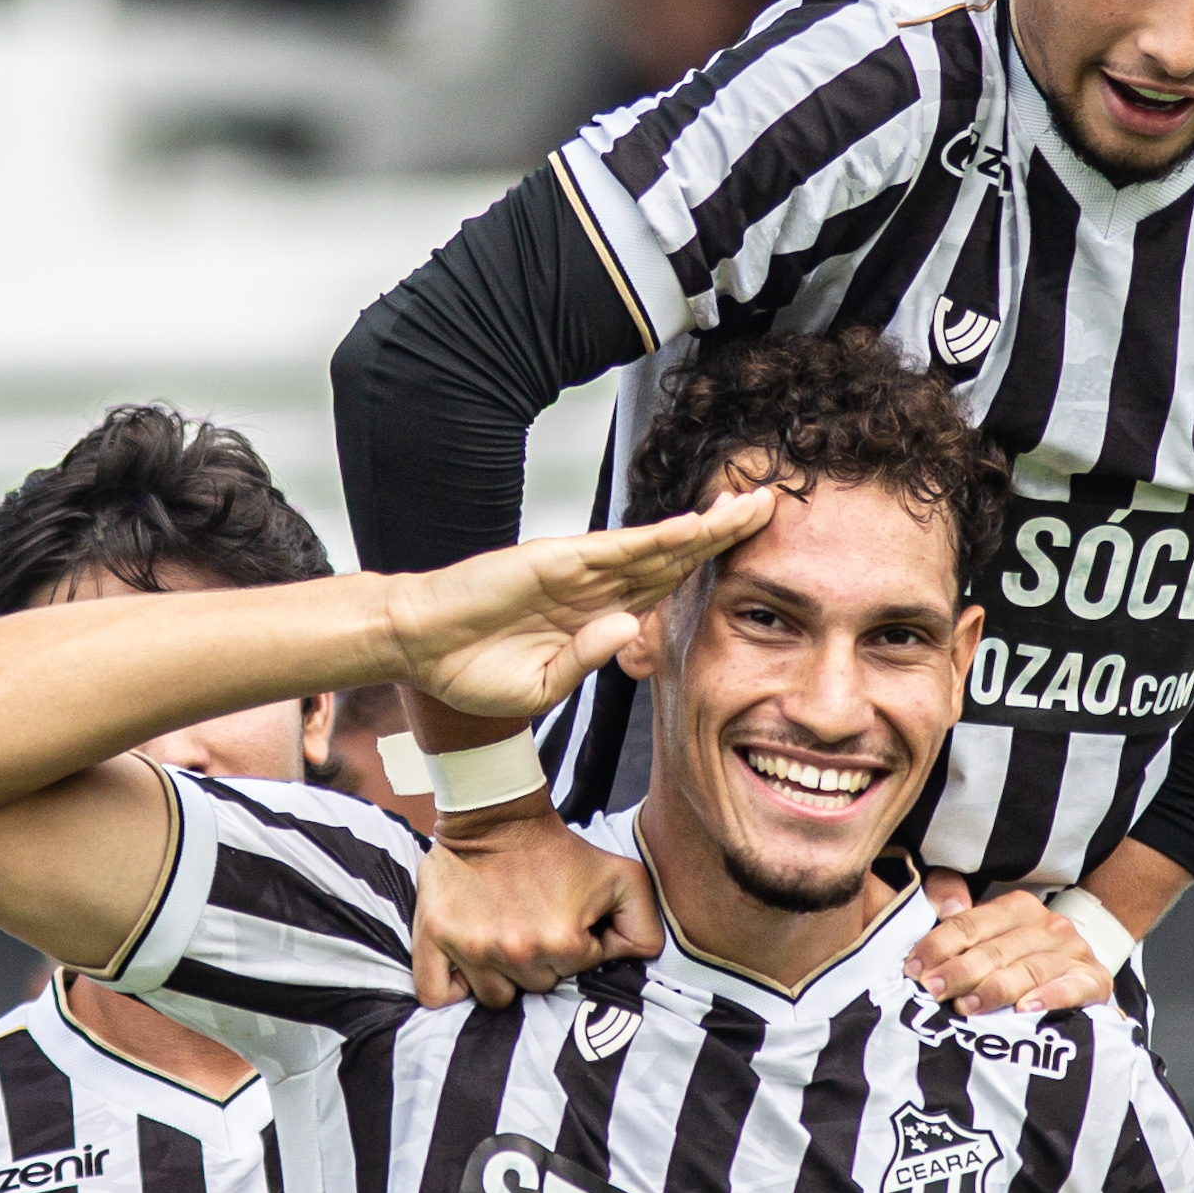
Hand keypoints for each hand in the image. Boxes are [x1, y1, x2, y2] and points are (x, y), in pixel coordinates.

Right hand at [385, 491, 776, 727]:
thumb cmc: (473, 670)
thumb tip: (627, 629)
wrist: (419, 647)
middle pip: (675, 555)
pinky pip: (616, 549)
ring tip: (753, 507)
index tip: (756, 561)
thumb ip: (588, 658)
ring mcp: (578, 569)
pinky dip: (657, 537)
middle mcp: (596, 585)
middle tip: (774, 508)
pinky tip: (695, 528)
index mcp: (597, 615)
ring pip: (657, 545)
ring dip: (706, 527)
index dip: (710, 569)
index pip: (666, 586)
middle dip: (725, 534)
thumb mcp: (542, 685)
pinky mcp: (555, 560)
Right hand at [410, 804, 663, 1009]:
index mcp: (562, 943)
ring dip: (502, 976)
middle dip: (541, 962)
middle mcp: (516, 952)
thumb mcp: (624, 877)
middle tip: (533, 925)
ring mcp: (471, 949)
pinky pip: (437, 995)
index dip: (577, 947)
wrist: (497, 815)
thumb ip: (643, 927)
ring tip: (504, 939)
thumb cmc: (559, 849)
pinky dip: (452, 990)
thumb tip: (630, 961)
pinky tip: (469, 969)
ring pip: (495, 996)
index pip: (577, 972)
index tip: (566, 921)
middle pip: (535, 987)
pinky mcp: (434, 938)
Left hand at [909, 874, 1116, 1016]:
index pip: (969, 924)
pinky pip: (1071, 988)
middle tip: (933, 990)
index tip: (914, 969)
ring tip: (967, 1007)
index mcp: (1017, 909)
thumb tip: (944, 905)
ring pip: (1028, 970)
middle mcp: (1048, 926)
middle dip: (960, 971)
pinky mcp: (1094, 982)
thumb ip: (960, 917)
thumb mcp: (989, 936)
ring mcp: (1073, 953)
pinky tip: (1025, 1009)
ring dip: (995, 988)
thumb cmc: (1022, 962)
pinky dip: (1048, 998)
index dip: (938, 946)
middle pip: (995, 950)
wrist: (1082, 981)